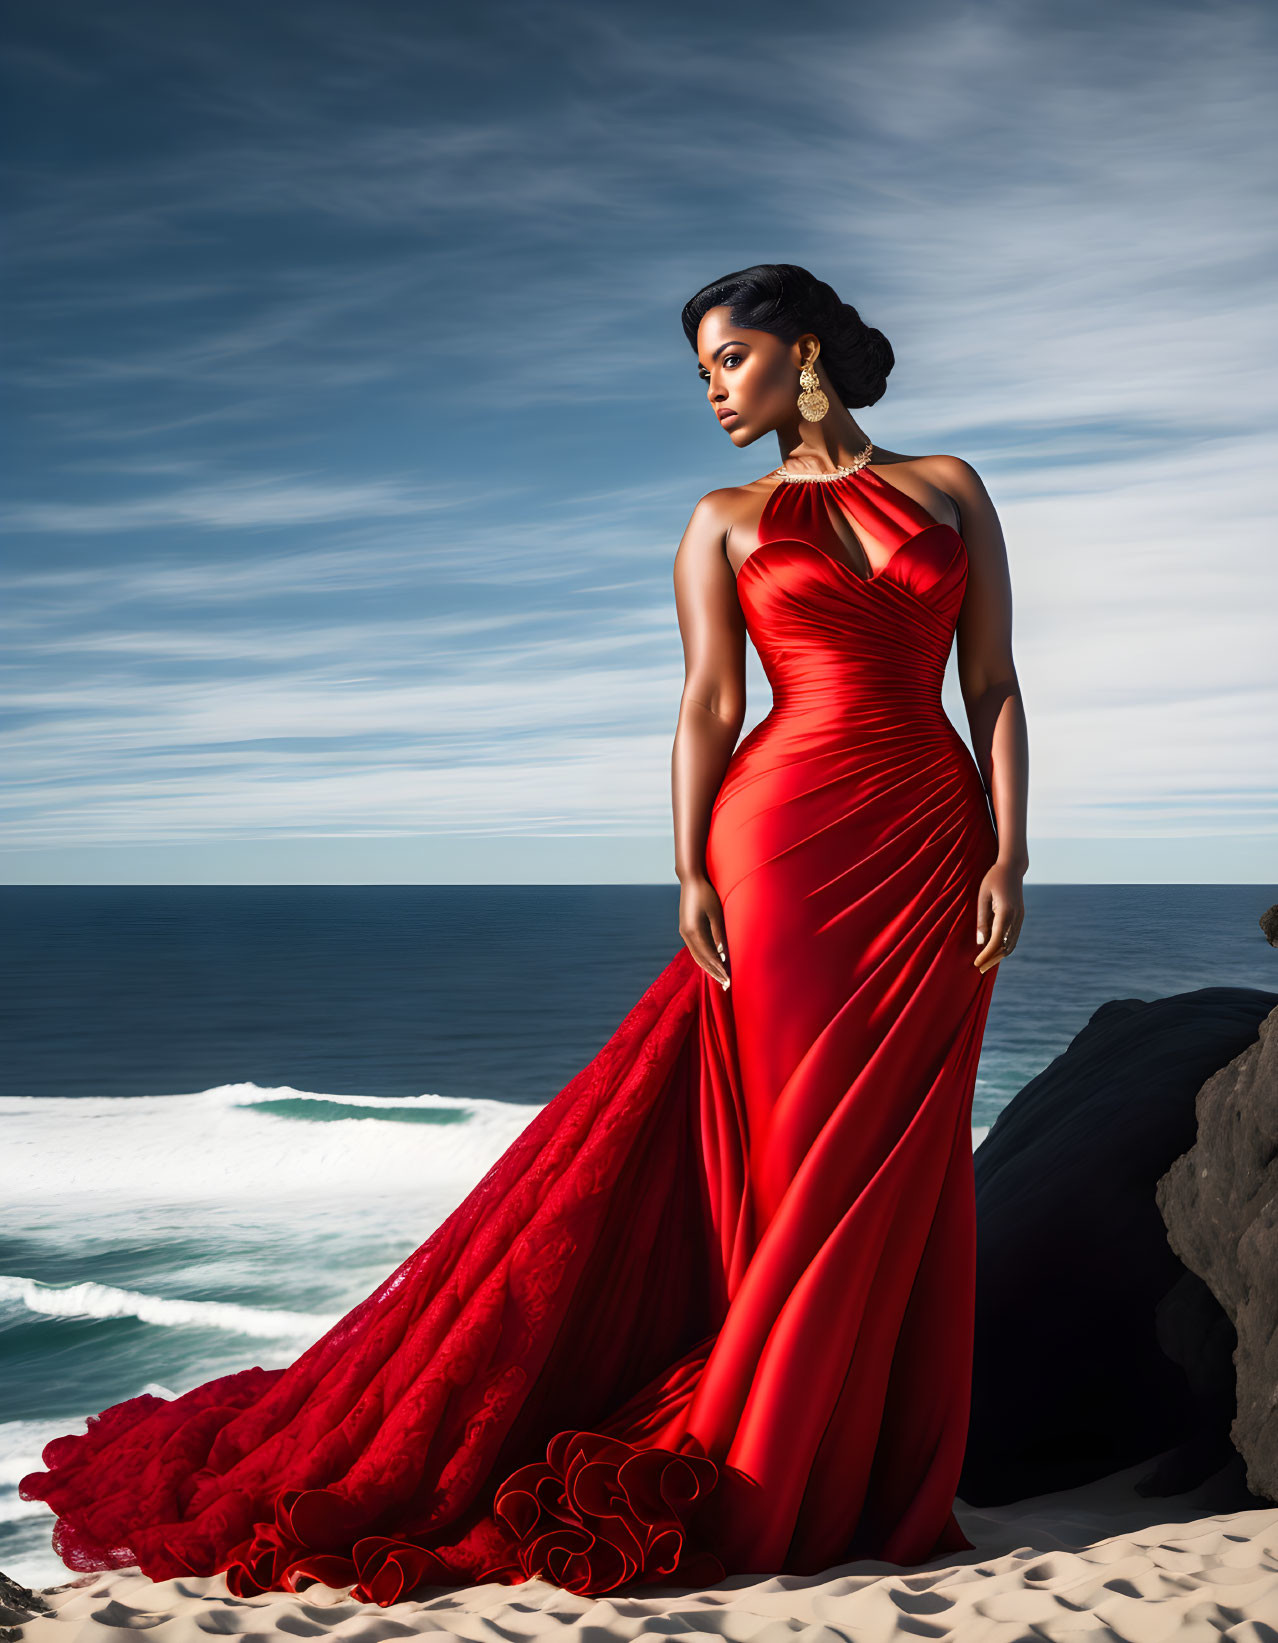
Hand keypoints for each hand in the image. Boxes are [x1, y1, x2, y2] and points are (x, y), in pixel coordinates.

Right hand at [679, 874, 730, 989]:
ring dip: (708, 967)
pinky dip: (702, 959)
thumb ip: (719, 934)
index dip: (719, 968)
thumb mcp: (716, 914)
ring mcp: (684, 932)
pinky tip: (710, 964)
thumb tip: (723, 954)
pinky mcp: (685, 929)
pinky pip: (694, 949)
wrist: (691, 880)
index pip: (709, 955)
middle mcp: (686, 934)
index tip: (729, 979)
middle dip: (714, 972)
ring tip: (719, 978)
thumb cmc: (707, 894)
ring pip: (696, 955)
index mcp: (694, 931)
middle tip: (726, 985)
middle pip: (701, 959)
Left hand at [974, 859, 1024, 973]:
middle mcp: (1016, 917)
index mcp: (1005, 912)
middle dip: (993, 960)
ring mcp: (1020, 918)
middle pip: (1006, 947)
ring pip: (1012, 944)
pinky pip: (1013, 937)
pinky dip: (1005, 947)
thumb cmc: (993, 879)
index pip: (996, 941)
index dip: (986, 955)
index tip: (976, 963)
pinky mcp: (1020, 917)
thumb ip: (982, 919)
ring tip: (986, 964)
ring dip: (999, 956)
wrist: (1012, 867)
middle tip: (979, 969)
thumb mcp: (982, 896)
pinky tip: (995, 952)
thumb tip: (980, 942)